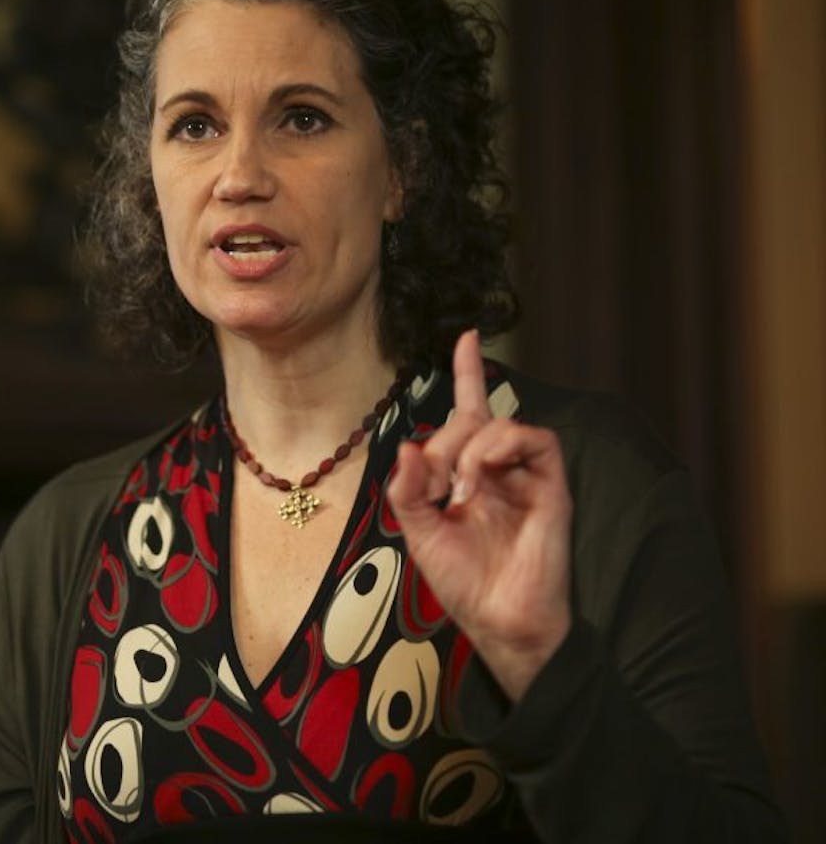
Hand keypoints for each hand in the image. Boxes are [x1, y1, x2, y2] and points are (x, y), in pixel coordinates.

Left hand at [386, 329, 571, 700]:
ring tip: (462, 487)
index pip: (469, 414)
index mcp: (467, 476)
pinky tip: (485, 471)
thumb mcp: (418, 532)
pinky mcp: (552, 486)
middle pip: (474, 419)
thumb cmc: (464, 583)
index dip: (469, 375)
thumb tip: (408, 449)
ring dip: (472, 445)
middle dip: (448, 440)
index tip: (468, 338)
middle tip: (438, 482)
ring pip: (503, 424)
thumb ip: (406, 490)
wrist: (499, 621)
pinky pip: (536, 440)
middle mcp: (498, 470)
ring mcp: (526, 476)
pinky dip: (505, 444)